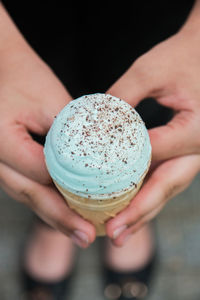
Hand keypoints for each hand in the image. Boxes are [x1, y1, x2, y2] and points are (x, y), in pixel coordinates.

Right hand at [0, 4, 95, 246]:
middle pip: (30, 193)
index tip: (98, 205)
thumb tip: (94, 159)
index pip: (42, 172)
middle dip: (61, 218)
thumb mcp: (48, 98)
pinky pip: (26, 186)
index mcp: (1, 140)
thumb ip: (69, 130)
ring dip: (54, 215)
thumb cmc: (22, 76)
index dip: (70, 189)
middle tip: (87, 236)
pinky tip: (65, 211)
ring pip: (27, 195)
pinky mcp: (6, 162)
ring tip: (79, 231)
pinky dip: (46, 200)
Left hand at [105, 5, 199, 245]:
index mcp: (197, 127)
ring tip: (117, 231)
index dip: (124, 172)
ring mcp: (193, 152)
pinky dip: (145, 194)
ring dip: (142, 211)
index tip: (94, 189)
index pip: (155, 153)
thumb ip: (122, 98)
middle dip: (139, 211)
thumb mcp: (150, 70)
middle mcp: (199, 146)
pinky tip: (126, 207)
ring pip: (167, 187)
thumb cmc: (183, 57)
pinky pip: (165, 177)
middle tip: (113, 234)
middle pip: (168, 185)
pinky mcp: (183, 152)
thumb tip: (92, 127)